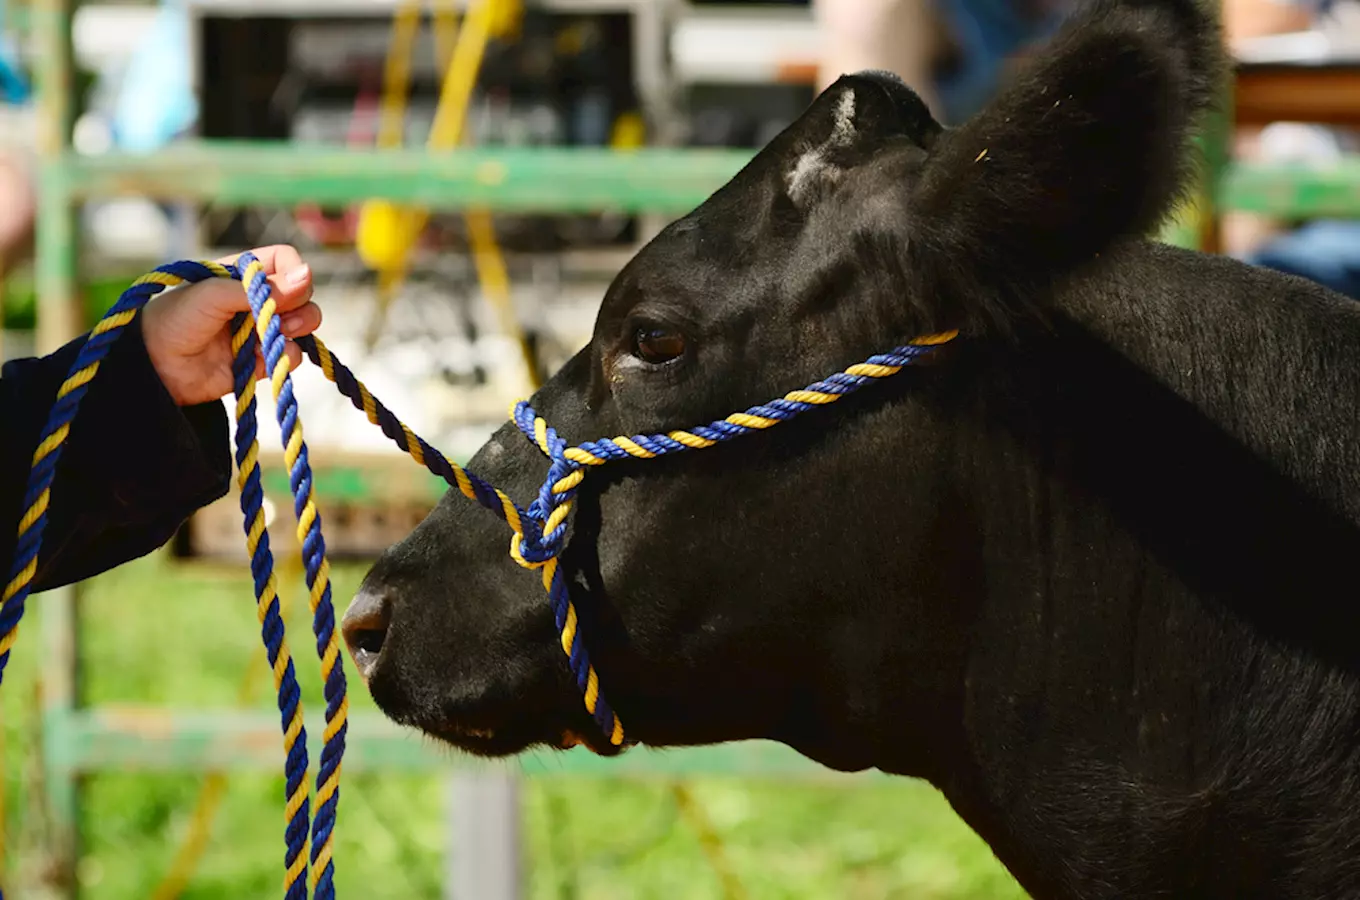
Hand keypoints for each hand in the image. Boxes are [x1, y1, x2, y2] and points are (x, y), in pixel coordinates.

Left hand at [141, 245, 321, 406]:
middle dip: (299, 307)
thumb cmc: (176, 320)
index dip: (294, 273)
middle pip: (303, 294)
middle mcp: (257, 299)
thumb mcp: (214, 295)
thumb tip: (308, 275)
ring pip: (304, 325)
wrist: (157, 366)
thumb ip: (261, 287)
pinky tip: (260, 358)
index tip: (284, 289)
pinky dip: (284, 357)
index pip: (286, 262)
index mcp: (244, 275)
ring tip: (274, 336)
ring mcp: (262, 330)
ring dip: (296, 331)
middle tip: (281, 318)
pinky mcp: (264, 360)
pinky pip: (293, 356)